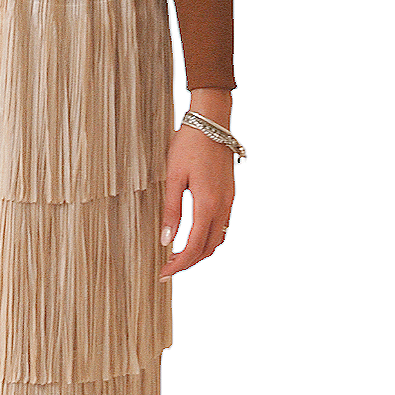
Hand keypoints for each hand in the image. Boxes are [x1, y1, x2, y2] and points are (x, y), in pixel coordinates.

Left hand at [159, 108, 235, 278]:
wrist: (212, 121)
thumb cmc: (189, 144)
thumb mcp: (173, 177)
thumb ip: (171, 210)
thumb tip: (166, 239)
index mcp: (208, 204)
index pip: (194, 247)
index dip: (179, 265)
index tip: (163, 273)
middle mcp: (223, 206)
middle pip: (209, 248)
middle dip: (189, 263)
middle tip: (168, 269)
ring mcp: (230, 201)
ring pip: (219, 239)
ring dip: (200, 252)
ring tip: (178, 256)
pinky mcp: (230, 194)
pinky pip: (223, 226)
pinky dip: (209, 238)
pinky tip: (194, 236)